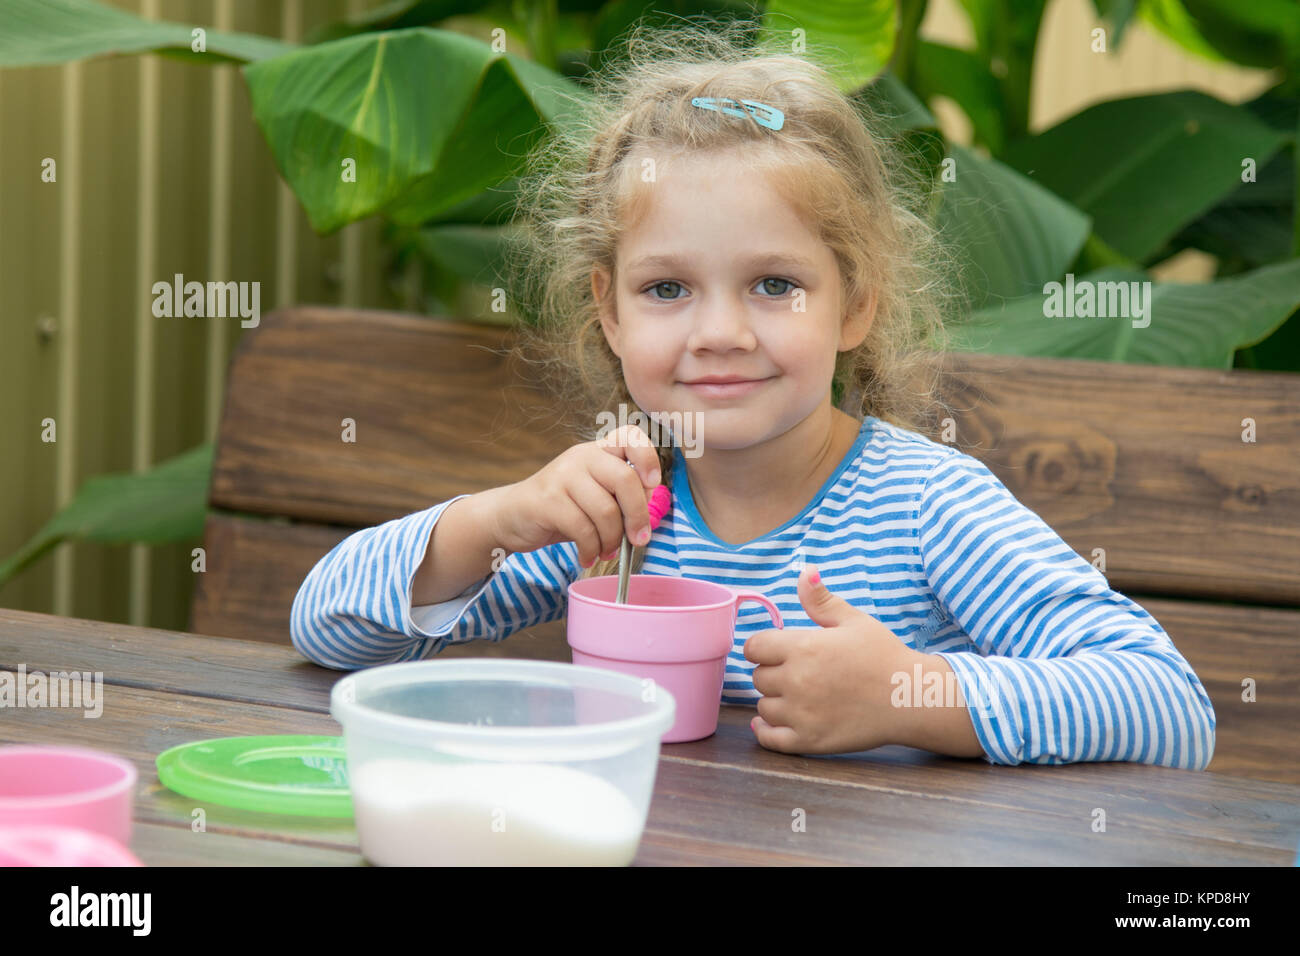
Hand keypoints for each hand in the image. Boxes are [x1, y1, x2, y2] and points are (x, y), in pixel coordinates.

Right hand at [490, 424, 661, 567]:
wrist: (512, 516)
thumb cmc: (563, 508)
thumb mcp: (594, 496)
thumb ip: (620, 498)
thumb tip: (648, 513)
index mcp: (598, 451)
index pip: (629, 436)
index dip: (648, 458)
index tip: (652, 485)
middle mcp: (581, 456)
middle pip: (625, 479)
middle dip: (637, 516)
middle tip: (638, 540)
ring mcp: (563, 476)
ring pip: (606, 510)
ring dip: (612, 540)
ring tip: (606, 552)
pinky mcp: (548, 500)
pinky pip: (583, 529)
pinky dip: (591, 549)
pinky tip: (588, 556)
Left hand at [744, 563, 921, 754]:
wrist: (910, 697)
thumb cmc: (883, 655)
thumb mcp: (853, 620)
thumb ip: (821, 600)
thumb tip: (805, 572)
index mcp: (802, 648)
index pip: (753, 648)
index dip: (763, 648)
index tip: (777, 651)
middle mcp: (795, 681)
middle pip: (758, 677)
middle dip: (773, 673)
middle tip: (797, 674)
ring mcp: (800, 714)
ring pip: (763, 707)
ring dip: (775, 701)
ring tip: (798, 696)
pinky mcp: (809, 741)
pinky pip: (769, 739)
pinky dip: (766, 732)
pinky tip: (772, 723)